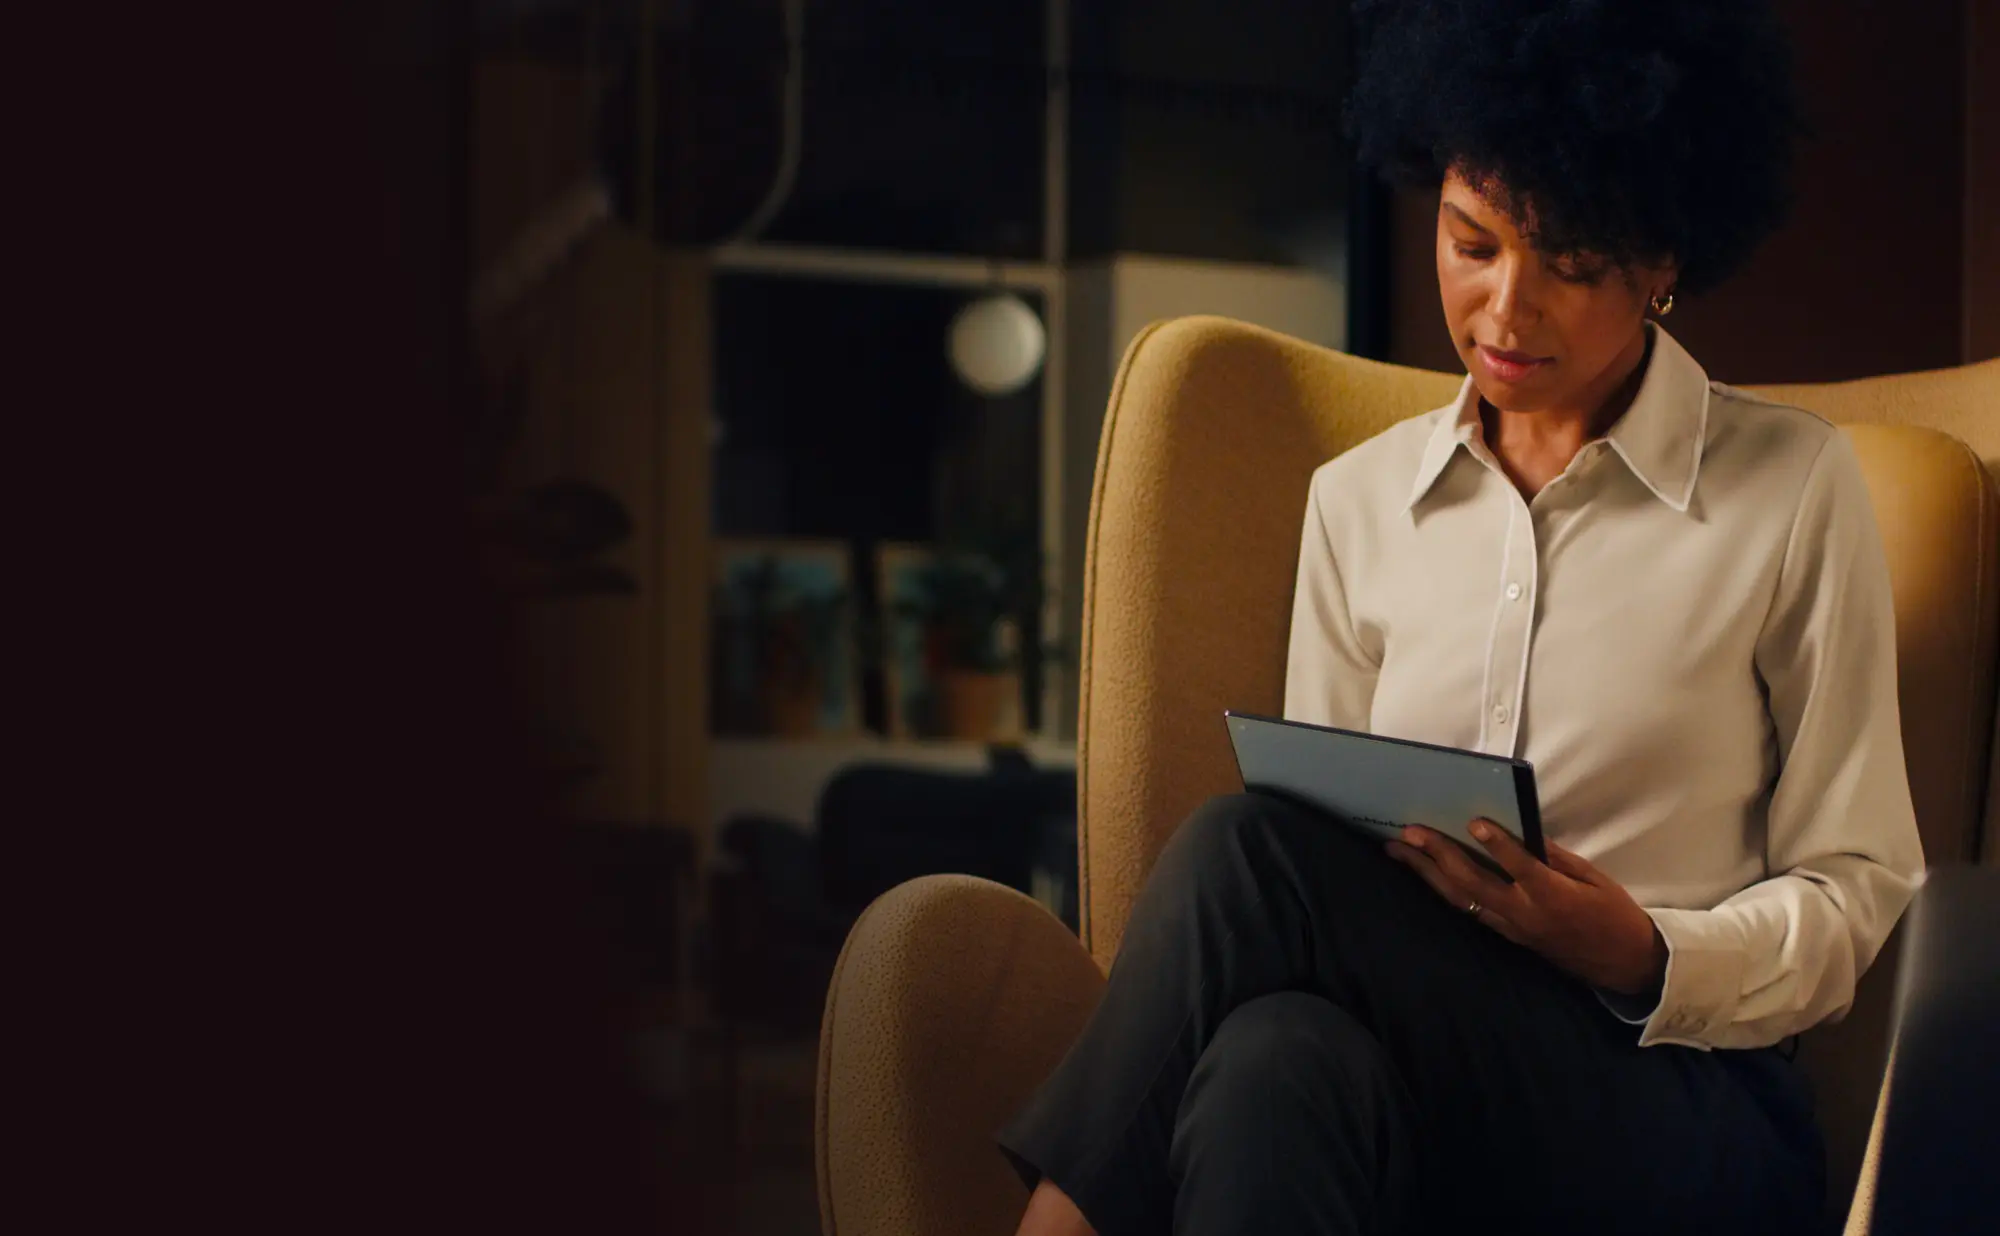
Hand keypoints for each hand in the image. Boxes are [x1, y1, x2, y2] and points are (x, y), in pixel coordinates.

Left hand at [1385, 821, 1667, 994]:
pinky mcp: (1507, 936)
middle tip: (1409, 832)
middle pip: (1474, 883)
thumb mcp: (1592, 877)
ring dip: (1426, 873)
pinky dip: (1443, 890)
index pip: (1521, 867)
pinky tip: (1423, 874)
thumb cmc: (1612, 914)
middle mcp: (1526, 914)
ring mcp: (1512, 928)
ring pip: (1461, 899)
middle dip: (1438, 855)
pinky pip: (1469, 910)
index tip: (1473, 821)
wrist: (1623, 963)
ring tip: (1398, 850)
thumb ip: (1554, 856)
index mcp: (1554, 896)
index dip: (1497, 845)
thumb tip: (1521, 831)